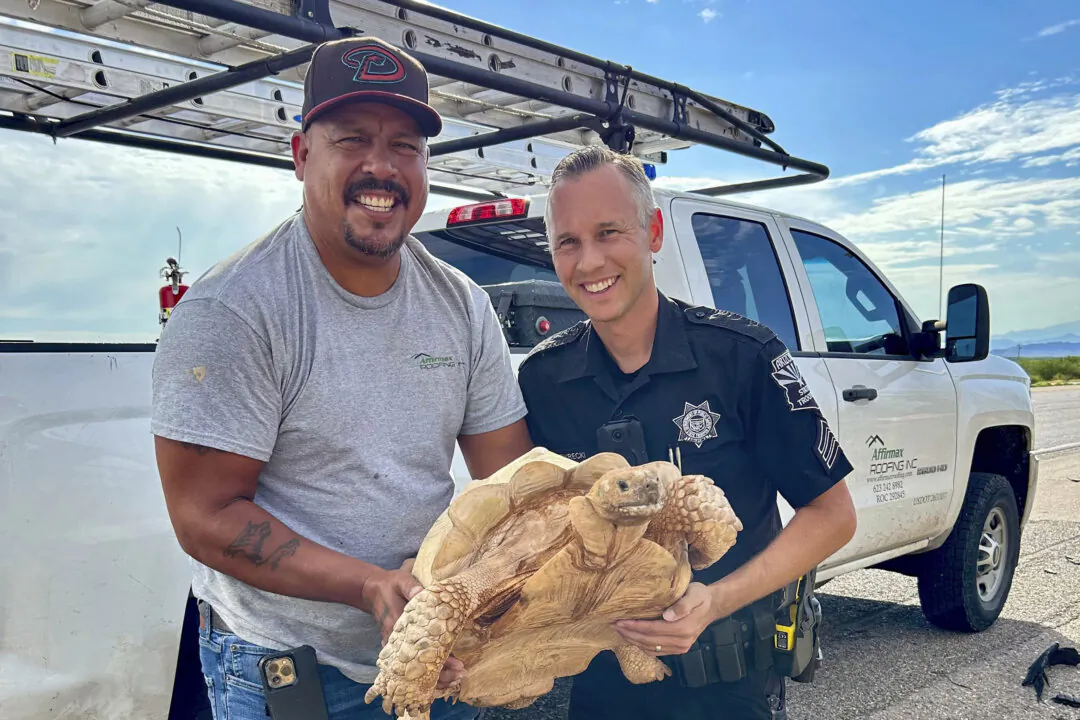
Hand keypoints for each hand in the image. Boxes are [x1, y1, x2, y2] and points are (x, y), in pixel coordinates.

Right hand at [359, 559, 466, 690]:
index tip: (457, 665)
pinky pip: (412, 663)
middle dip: (441, 675)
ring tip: (455, 677)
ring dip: (435, 675)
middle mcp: (397, 641)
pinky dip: (426, 670)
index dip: (441, 661)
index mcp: (400, 626)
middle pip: (419, 667)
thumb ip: (411, 587)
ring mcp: (396, 645)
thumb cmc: (390, 585)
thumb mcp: (401, 581)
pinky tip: (441, 672)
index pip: (422, 650)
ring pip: (415, 668)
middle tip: (461, 675)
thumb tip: (422, 593)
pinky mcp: (398, 644)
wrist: (372, 590)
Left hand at [612, 582, 719, 655]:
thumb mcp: (694, 594)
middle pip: (649, 641)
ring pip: (651, 648)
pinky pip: (656, 651)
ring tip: (619, 631)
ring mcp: (680, 648)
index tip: (619, 621)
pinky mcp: (679, 649)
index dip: (634, 627)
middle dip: (629, 634)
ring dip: (633, 641)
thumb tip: (667, 616)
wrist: (712, 606)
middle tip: (613, 626)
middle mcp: (681, 642)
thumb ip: (682, 605)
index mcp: (683, 629)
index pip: (652, 630)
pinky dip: (642, 646)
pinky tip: (633, 638)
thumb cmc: (701, 596)